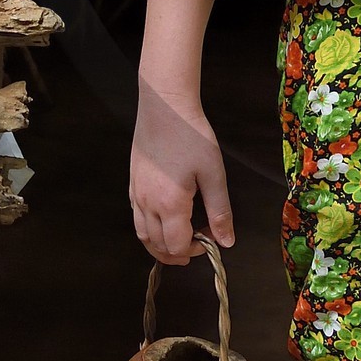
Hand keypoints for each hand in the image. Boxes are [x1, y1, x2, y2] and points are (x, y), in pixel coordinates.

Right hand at [129, 84, 234, 261]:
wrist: (166, 108)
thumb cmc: (192, 136)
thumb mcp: (214, 174)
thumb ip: (220, 211)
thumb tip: (227, 241)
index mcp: (170, 204)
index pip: (177, 245)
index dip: (195, 251)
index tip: (210, 241)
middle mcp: (148, 203)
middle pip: (157, 245)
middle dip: (178, 252)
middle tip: (197, 247)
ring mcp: (137, 194)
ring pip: (142, 234)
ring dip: (160, 246)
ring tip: (178, 245)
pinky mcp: (133, 184)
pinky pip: (137, 217)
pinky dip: (149, 230)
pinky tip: (162, 221)